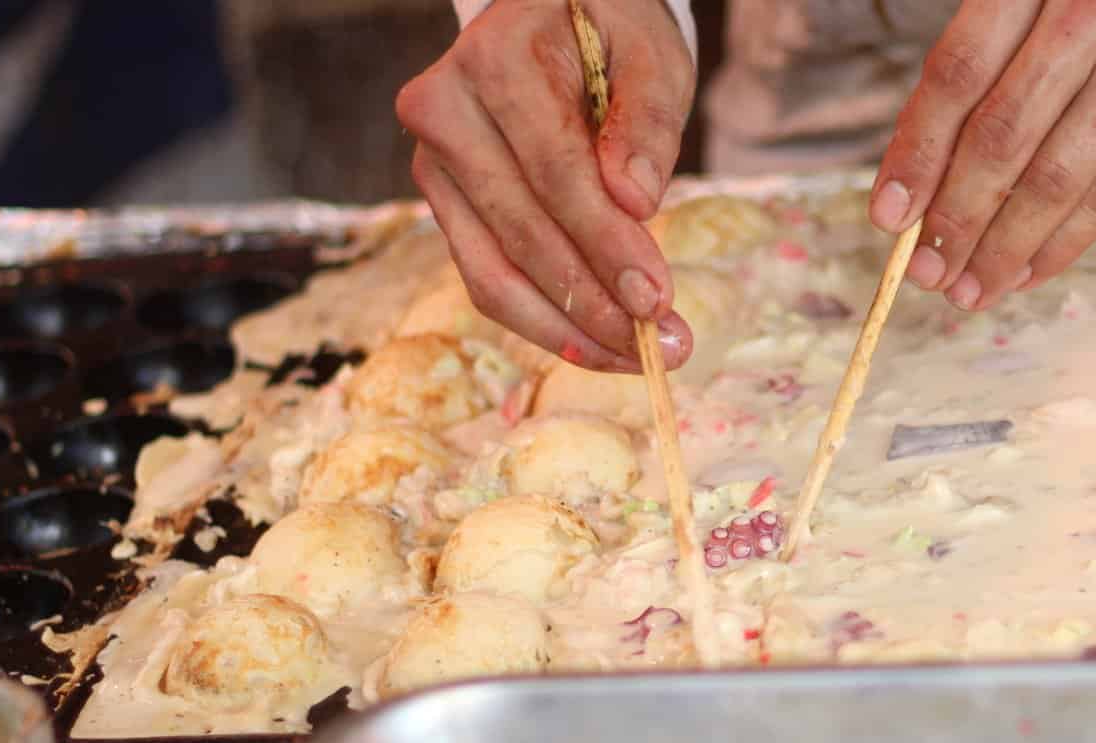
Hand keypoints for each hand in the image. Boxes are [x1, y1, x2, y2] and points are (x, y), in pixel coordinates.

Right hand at [397, 0, 696, 371]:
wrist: (554, 22)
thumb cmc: (610, 34)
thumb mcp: (650, 58)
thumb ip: (646, 123)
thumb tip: (635, 203)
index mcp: (494, 62)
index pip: (555, 174)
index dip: (606, 244)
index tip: (657, 298)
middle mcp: (445, 112)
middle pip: (522, 231)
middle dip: (596, 300)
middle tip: (660, 345)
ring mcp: (435, 163)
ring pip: (495, 272)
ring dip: (568, 330)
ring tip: (637, 357)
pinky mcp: (445, 204)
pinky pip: (487, 278)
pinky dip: (543, 321)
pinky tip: (597, 346)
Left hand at [868, 0, 1095, 311]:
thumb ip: (1006, 36)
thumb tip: (937, 153)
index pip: (960, 73)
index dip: (916, 151)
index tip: (887, 214)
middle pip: (1003, 135)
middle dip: (955, 216)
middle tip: (924, 272)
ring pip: (1060, 175)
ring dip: (1004, 245)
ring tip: (968, 289)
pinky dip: (1067, 240)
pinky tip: (1029, 270)